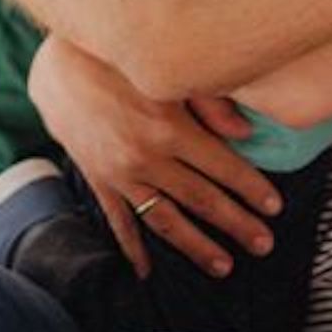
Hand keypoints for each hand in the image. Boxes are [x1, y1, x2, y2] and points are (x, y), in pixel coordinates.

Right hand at [28, 36, 280, 278]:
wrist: (56, 65)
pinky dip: (132, 247)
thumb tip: (246, 134)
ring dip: (196, 246)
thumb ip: (210, 102)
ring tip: (223, 266)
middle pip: (201, 200)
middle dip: (236, 224)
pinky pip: (119, 220)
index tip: (275, 208)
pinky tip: (145, 272)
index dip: (252, 189)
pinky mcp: (98, 179)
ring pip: (165, 219)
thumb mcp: (167, 72)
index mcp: (170, 128)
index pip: (223, 168)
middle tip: (264, 245)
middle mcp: (146, 157)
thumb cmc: (120, 60)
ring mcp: (119, 174)